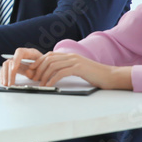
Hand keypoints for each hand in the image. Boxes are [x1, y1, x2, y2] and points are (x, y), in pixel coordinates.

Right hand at [0, 48, 43, 85]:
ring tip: (6, 84)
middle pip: (11, 60)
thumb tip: (27, 71)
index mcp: (30, 52)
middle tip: (10, 83)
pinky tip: (4, 82)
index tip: (14, 69)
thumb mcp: (43, 68)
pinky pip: (5, 69)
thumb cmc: (45, 67)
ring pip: (6, 65)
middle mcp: (21, 55)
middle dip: (9, 73)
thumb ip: (36, 70)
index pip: (20, 52)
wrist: (46, 67)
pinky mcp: (13, 65)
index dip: (16, 60)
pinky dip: (3, 75)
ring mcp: (16, 59)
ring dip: (5, 75)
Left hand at [3, 49, 131, 89]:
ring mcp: (75, 61)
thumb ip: (66, 68)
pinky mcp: (79, 68)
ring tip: (40, 84)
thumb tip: (53, 73)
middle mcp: (70, 56)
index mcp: (69, 55)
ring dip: (44, 75)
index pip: (49, 55)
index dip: (38, 62)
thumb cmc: (94, 75)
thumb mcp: (78, 69)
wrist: (109, 76)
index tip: (31, 70)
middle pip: (48, 59)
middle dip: (38, 69)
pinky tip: (49, 86)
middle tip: (34, 79)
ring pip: (53, 65)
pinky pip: (61, 72)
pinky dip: (52, 79)